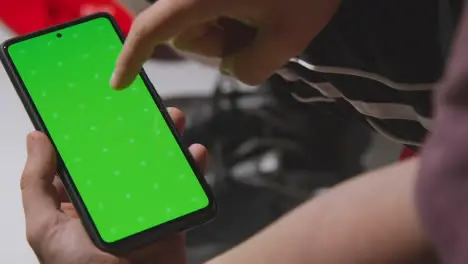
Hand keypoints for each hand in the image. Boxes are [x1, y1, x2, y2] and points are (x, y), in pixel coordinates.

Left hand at [21, 107, 206, 263]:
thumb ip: (36, 185)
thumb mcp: (47, 229)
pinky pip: (184, 187)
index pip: (84, 157)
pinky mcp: (170, 215)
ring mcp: (143, 206)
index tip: (98, 103)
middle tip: (142, 105)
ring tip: (172, 119)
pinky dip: (193, 168)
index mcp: (79, 200)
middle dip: (136, 129)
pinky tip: (194, 152)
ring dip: (167, 141)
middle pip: (126, 155)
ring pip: (157, 165)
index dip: (91, 130)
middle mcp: (111, 199)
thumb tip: (36, 139)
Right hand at [110, 0, 340, 86]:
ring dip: (231, 34)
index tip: (118, 84)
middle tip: (258, 35)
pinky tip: (260, 10)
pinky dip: (235, 21)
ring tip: (265, 17)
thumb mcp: (285, 40)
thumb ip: (248, 69)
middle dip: (218, 46)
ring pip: (201, 26)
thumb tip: (231, 67)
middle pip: (184, 34)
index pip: (152, 29)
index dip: (132, 58)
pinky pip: (214, 12)